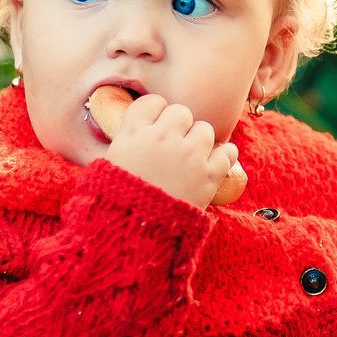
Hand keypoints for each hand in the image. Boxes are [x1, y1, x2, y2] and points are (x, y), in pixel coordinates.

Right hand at [88, 88, 239, 208]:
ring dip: (200, 140)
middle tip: (174, 143)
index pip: (153, 102)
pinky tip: (214, 162)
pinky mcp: (208, 176)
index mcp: (133, 133)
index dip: (156, 112)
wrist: (135, 233)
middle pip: (181, 112)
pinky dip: (223, 155)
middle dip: (179, 126)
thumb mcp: (108, 164)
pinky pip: (227, 152)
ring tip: (192, 156)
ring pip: (205, 129)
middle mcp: (163, 139)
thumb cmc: (116, 201)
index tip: (157, 124)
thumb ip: (125, 142)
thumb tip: (135, 131)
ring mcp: (188, 156)